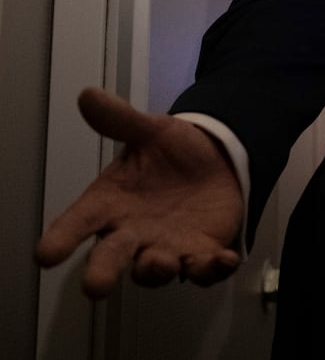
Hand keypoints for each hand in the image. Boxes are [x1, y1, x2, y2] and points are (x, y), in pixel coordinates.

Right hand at [35, 88, 244, 296]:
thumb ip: (121, 120)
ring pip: (155, 270)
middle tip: (95, 286)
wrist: (218, 159)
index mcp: (110, 203)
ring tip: (160, 262)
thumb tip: (89, 95)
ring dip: (156, 270)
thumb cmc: (173, 152)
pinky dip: (211, 269)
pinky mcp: (202, 251)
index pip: (78, 222)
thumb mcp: (150, 131)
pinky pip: (204, 269)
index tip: (45, 254)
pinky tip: (222, 260)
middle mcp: (133, 232)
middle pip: (111, 258)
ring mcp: (167, 246)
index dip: (60, 239)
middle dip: (102, 272)